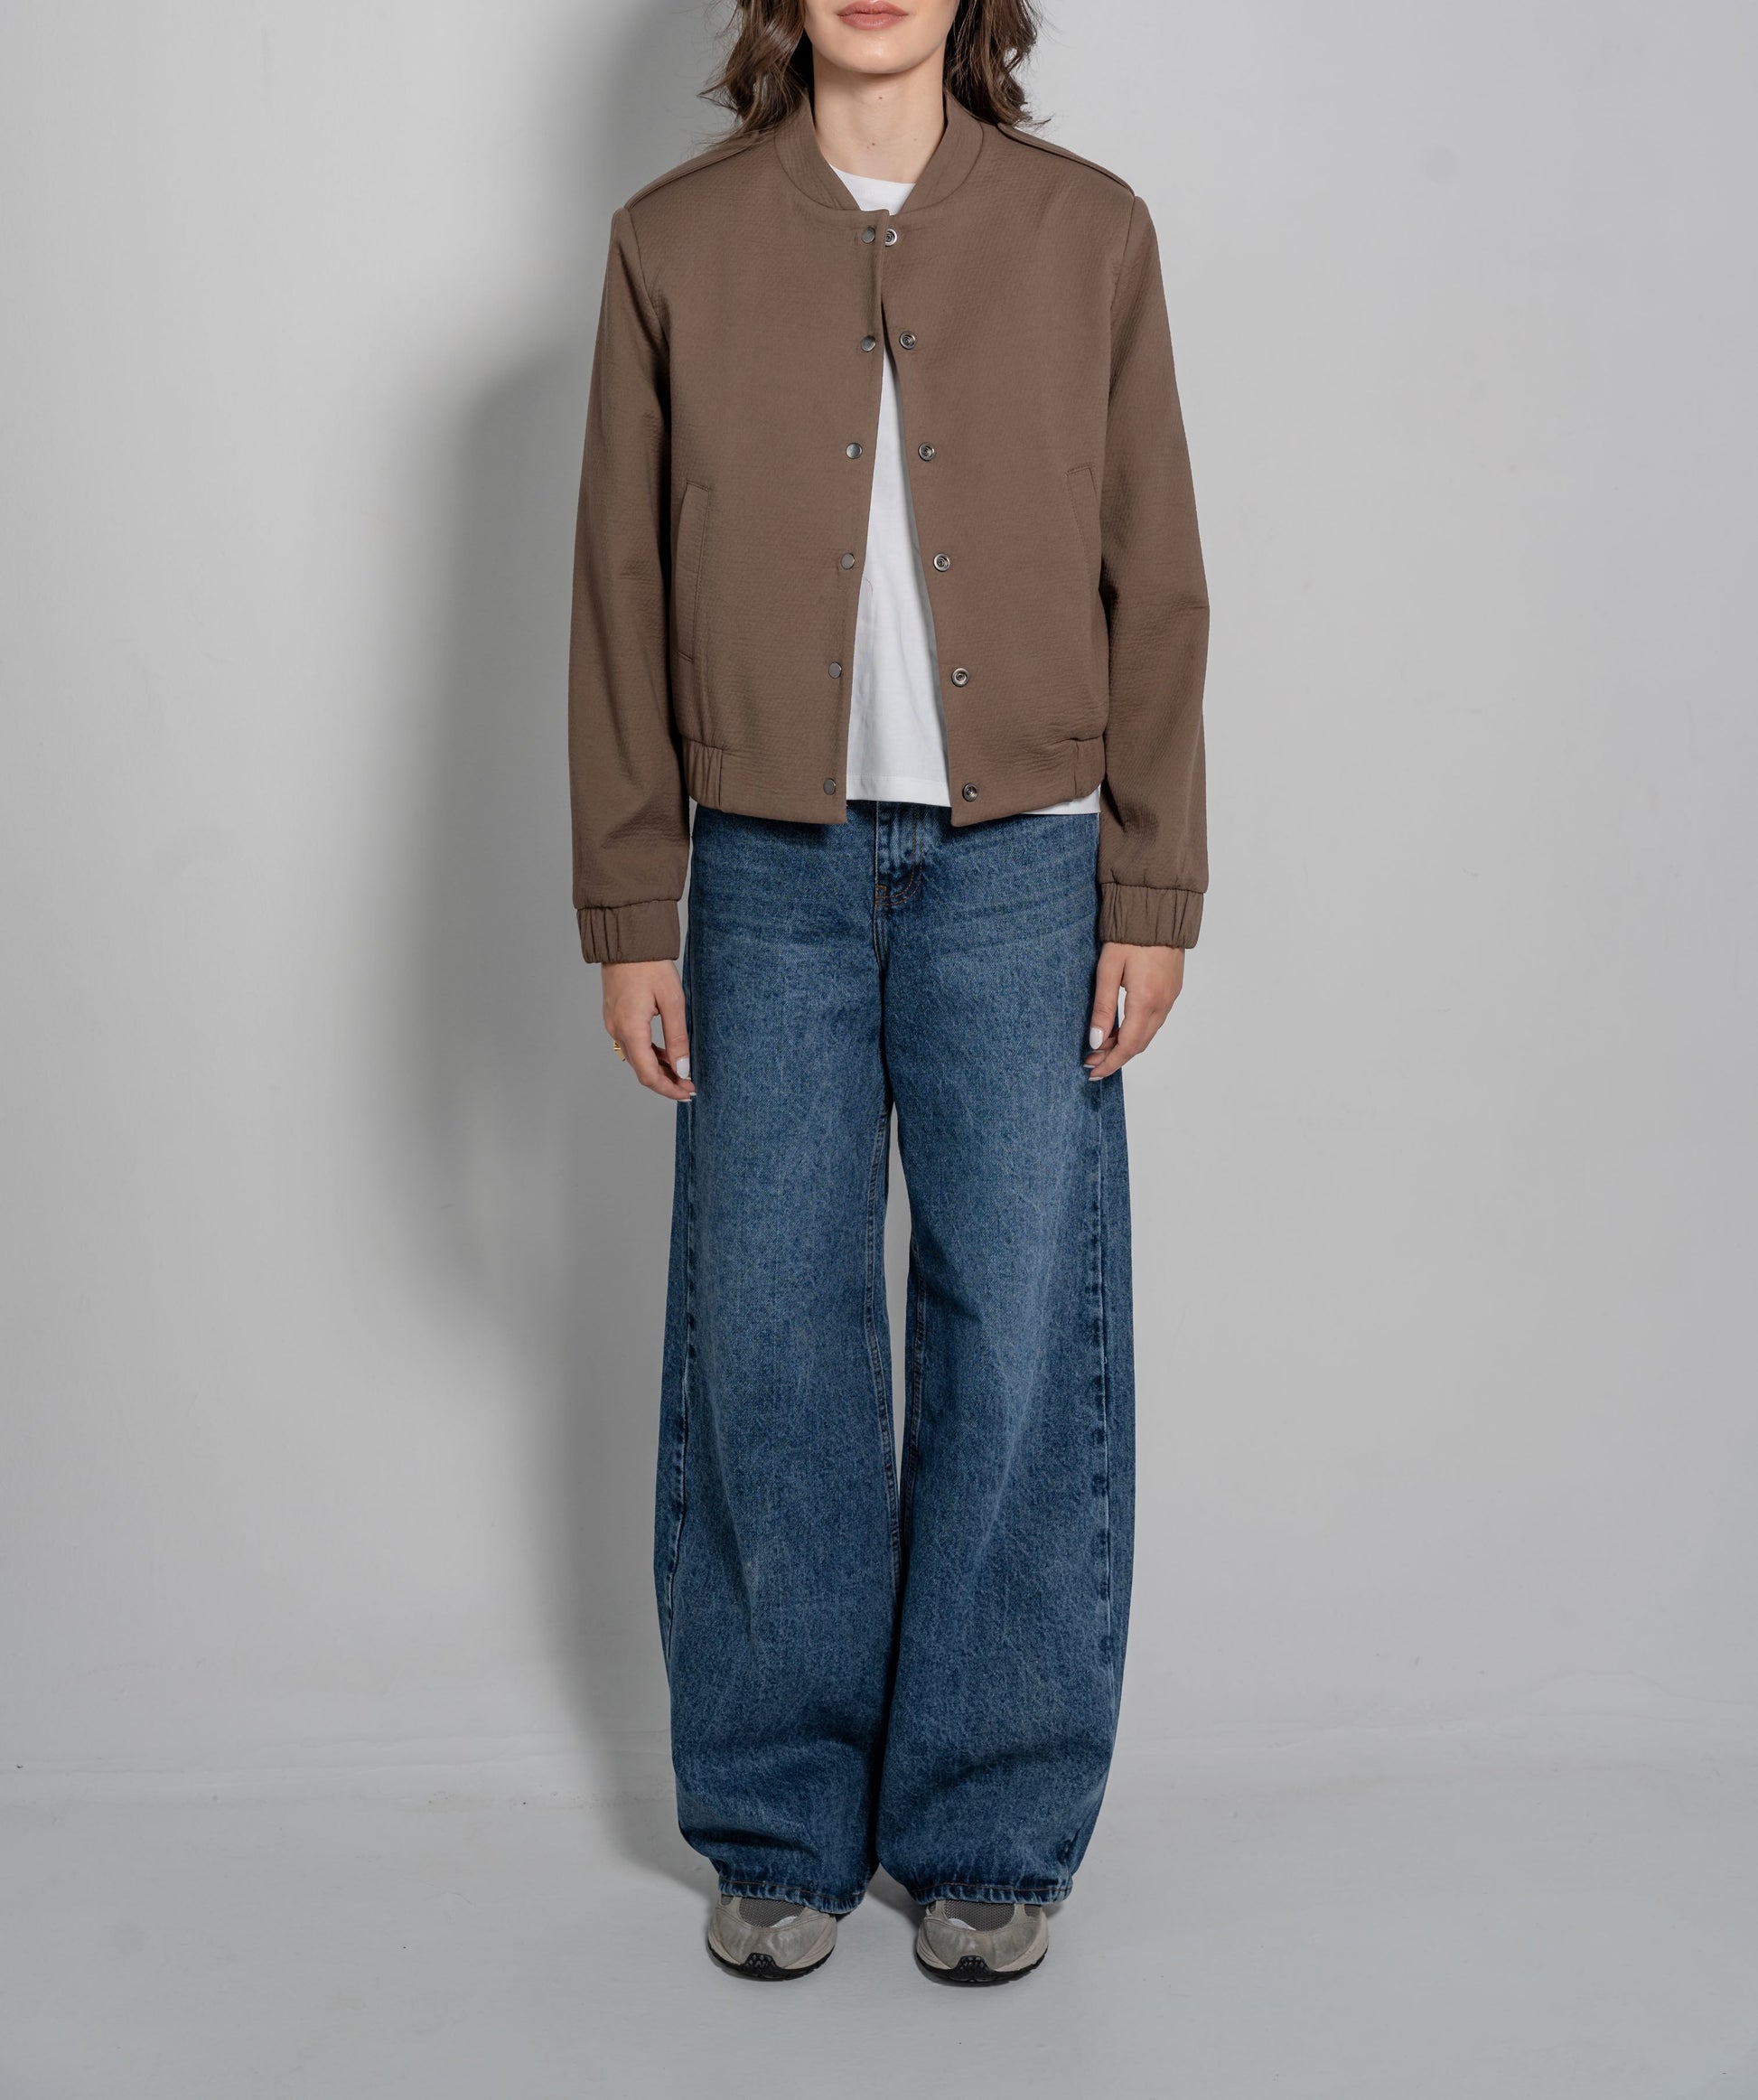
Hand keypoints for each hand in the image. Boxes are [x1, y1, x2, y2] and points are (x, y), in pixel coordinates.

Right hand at [601, 961, 694, 1100]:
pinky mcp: (615, 1018)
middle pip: (641, 1071)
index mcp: (631, 1030)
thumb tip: (682, 1069)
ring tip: (683, 1073)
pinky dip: (650, 1054)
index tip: (688, 1093)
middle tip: (690, 1087)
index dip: (669, 1089)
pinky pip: (633, 1045)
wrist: (627, 942)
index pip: (648, 1074)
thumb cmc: (650, 966)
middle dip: (666, 1083)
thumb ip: (677, 1038)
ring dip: (659, 1070)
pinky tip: (667, 1055)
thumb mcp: (672, 1002)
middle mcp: (617, 1031)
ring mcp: (613, 1025)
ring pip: (637, 1059)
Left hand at [1084, 942, 1184, 1078]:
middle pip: (1139, 1044)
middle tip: (1091, 1061)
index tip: (1093, 1072)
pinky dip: (1137, 1031)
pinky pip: (1155, 1021)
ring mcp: (1171, 998)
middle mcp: (1163, 1004)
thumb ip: (1103, 1008)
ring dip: (1125, 1045)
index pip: (1127, 1046)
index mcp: (1145, 1001)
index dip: (1110, 1063)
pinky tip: (1120, 1028)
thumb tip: (1095, 1041)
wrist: (1159, 912)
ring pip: (1148, 1034)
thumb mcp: (1108, 970)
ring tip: (1101, 1046)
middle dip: (1115, 1057)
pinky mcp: (1173, 990)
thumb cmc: (1130, 937)